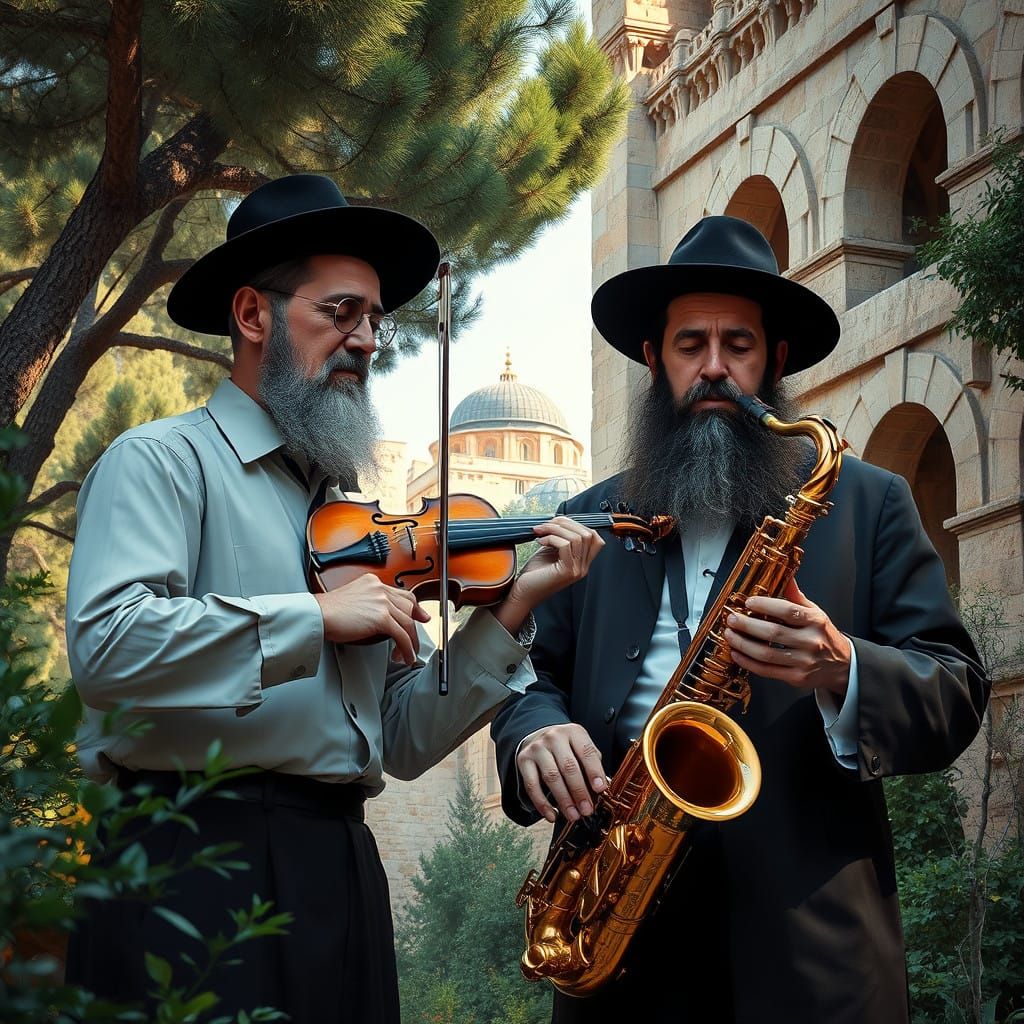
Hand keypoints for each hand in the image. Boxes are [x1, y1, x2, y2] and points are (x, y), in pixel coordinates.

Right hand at [313, 575, 430, 665]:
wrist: (317, 615)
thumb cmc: (328, 612)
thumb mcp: (353, 600)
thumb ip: (369, 604)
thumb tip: (381, 619)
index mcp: (373, 583)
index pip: (401, 594)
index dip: (414, 607)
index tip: (421, 616)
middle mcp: (380, 589)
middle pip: (408, 607)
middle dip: (416, 626)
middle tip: (417, 641)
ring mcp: (382, 602)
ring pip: (407, 623)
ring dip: (411, 642)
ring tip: (408, 655)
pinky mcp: (381, 617)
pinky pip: (401, 635)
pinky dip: (406, 648)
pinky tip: (405, 656)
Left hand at [491, 516, 604, 635]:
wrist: (522, 593)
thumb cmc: (534, 574)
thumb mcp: (550, 551)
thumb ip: (560, 538)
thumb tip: (559, 521)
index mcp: (582, 561)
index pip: (594, 537)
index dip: (577, 524)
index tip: (557, 522)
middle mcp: (583, 567)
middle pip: (587, 534)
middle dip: (565, 523)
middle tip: (545, 524)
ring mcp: (577, 570)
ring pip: (577, 538)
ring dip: (555, 529)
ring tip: (540, 531)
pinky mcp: (567, 572)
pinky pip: (566, 546)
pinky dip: (551, 538)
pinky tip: (540, 541)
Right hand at [516, 723, 607, 823]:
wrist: (538, 738)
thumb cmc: (566, 749)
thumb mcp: (581, 749)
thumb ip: (592, 766)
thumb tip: (600, 791)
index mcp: (574, 732)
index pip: (586, 752)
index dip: (594, 771)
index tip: (600, 789)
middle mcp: (554, 737)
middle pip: (569, 767)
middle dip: (579, 791)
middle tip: (587, 810)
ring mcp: (537, 748)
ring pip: (552, 777)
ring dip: (564, 800)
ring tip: (573, 815)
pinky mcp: (523, 760)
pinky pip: (532, 785)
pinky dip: (542, 803)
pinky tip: (552, 815)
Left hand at [722, 577, 850, 695]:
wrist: (842, 665)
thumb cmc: (823, 635)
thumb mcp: (815, 612)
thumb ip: (796, 596)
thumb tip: (785, 575)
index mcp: (815, 621)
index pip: (788, 611)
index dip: (766, 606)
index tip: (748, 602)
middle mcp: (811, 642)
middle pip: (773, 633)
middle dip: (747, 625)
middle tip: (731, 619)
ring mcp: (804, 662)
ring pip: (767, 654)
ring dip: (743, 644)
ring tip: (729, 635)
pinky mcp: (797, 678)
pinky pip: (767, 670)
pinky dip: (748, 662)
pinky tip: (737, 653)